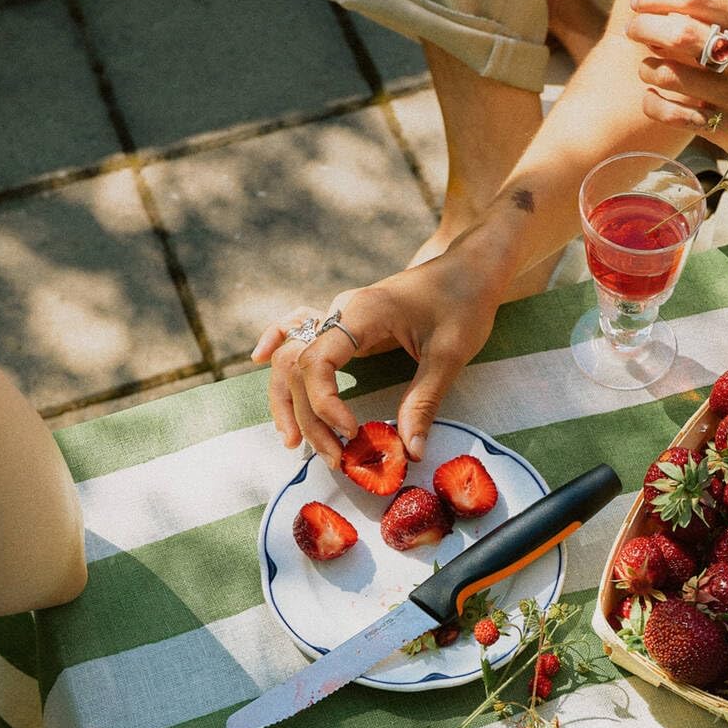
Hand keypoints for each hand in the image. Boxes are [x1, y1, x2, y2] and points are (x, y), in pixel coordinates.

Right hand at [250, 252, 497, 465]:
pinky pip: (297, 329)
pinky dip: (277, 345)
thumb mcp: (450, 355)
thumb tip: (409, 452)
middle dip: (309, 418)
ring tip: (294, 442)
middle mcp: (339, 311)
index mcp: (362, 313)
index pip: (317, 361)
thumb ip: (424, 402)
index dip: (324, 403)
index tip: (351, 433)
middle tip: (334, 458)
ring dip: (289, 400)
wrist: (468, 269)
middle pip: (298, 367)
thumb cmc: (462, 303)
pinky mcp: (344, 322)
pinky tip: (259, 359)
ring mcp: (337, 314)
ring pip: (291, 356)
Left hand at [625, 0, 727, 161]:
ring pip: (671, 76)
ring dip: (646, 68)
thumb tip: (654, 12)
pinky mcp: (725, 129)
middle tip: (632, 32)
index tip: (639, 2)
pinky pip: (673, 116)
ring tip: (646, 68)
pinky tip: (652, 97)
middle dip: (644, 29)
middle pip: (680, 34)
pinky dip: (652, 104)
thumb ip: (711, 20)